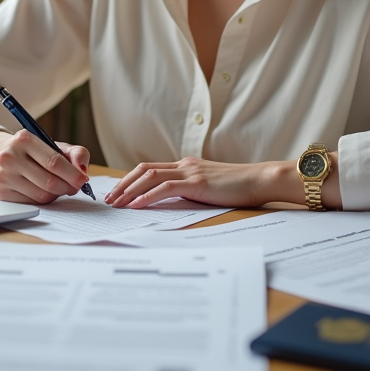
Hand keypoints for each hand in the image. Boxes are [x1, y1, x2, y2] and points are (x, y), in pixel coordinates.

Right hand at [0, 130, 89, 204]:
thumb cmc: (31, 152)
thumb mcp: (53, 145)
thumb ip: (76, 153)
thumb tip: (83, 171)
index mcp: (24, 139)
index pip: (53, 161)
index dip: (72, 174)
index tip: (83, 180)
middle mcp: (10, 157)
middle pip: (49, 182)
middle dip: (67, 187)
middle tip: (74, 187)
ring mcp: (3, 176)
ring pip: (42, 196)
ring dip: (56, 194)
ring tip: (57, 187)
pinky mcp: (1, 193)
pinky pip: (32, 203)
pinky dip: (43, 200)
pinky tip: (41, 190)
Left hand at [105, 157, 283, 208]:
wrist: (260, 180)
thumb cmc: (239, 187)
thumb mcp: (210, 188)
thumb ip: (191, 191)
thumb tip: (172, 203)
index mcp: (186, 166)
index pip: (150, 169)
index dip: (130, 180)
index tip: (117, 193)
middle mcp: (185, 165)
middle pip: (144, 170)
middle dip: (123, 184)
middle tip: (108, 199)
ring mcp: (190, 172)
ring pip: (150, 176)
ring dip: (129, 190)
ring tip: (116, 203)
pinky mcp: (197, 182)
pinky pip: (166, 188)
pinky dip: (147, 196)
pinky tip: (135, 205)